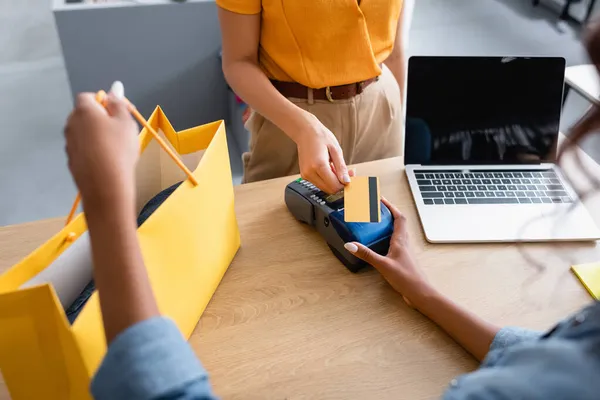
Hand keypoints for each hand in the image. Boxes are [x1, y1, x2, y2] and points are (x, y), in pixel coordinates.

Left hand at [64, 82, 138, 208]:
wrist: (106, 186)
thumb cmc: (119, 149)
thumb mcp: (126, 122)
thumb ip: (119, 103)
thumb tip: (115, 87)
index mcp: (84, 110)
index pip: (88, 96)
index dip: (104, 102)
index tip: (118, 114)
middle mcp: (71, 124)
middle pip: (84, 114)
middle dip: (100, 119)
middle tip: (120, 131)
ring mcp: (69, 143)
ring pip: (83, 133)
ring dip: (96, 136)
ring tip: (115, 149)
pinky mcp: (71, 161)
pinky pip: (83, 149)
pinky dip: (93, 151)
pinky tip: (107, 162)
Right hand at [295, 115, 349, 193]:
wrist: (305, 131)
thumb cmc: (320, 137)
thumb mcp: (336, 150)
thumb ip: (341, 167)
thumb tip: (346, 181)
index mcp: (319, 165)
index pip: (334, 186)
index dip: (344, 184)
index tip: (351, 177)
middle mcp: (310, 173)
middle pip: (329, 189)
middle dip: (340, 183)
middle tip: (347, 173)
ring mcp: (306, 175)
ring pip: (324, 187)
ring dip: (333, 182)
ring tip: (335, 167)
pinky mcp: (304, 175)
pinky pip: (319, 183)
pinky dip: (326, 179)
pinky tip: (328, 168)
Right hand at [343, 198, 435, 306]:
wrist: (420, 293)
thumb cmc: (407, 278)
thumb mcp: (383, 265)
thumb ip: (366, 254)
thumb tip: (351, 244)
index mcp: (401, 240)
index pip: (398, 217)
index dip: (390, 206)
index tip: (381, 199)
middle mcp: (404, 243)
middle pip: (399, 222)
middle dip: (389, 213)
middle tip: (377, 209)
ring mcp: (405, 251)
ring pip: (398, 232)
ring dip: (389, 224)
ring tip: (377, 223)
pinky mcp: (403, 259)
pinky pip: (396, 243)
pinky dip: (389, 238)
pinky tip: (381, 243)